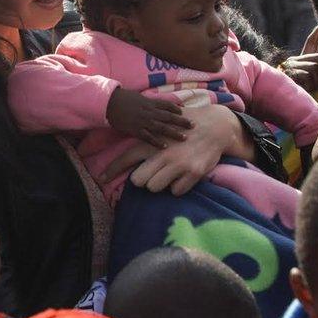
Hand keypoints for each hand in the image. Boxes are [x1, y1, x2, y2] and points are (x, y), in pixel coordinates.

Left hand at [101, 105, 248, 195]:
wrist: (216, 126)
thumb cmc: (184, 128)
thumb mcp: (162, 128)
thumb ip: (147, 140)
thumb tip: (128, 151)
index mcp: (154, 141)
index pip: (127, 157)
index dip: (112, 169)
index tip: (101, 178)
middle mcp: (164, 153)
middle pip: (138, 180)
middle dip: (142, 180)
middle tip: (151, 174)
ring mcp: (179, 164)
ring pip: (155, 188)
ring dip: (159, 184)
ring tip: (168, 174)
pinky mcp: (194, 173)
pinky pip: (176, 191)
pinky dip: (177, 187)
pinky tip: (182, 176)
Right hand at [105, 87, 192, 147]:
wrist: (109, 103)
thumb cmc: (122, 98)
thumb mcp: (137, 97)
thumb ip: (147, 101)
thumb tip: (154, 103)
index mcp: (149, 102)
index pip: (167, 105)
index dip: (176, 109)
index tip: (184, 112)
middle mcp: (149, 111)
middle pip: (169, 117)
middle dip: (182, 121)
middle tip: (193, 125)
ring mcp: (143, 121)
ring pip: (162, 128)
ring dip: (174, 133)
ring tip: (184, 138)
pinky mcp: (136, 130)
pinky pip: (149, 137)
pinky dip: (157, 142)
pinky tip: (165, 146)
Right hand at [280, 21, 317, 92]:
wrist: (293, 107)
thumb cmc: (309, 96)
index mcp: (303, 61)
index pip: (311, 42)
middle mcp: (294, 60)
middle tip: (315, 85)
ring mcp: (290, 66)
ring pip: (315, 67)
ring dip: (316, 81)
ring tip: (309, 89)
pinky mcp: (289, 73)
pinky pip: (308, 75)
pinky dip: (310, 85)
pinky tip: (303, 89)